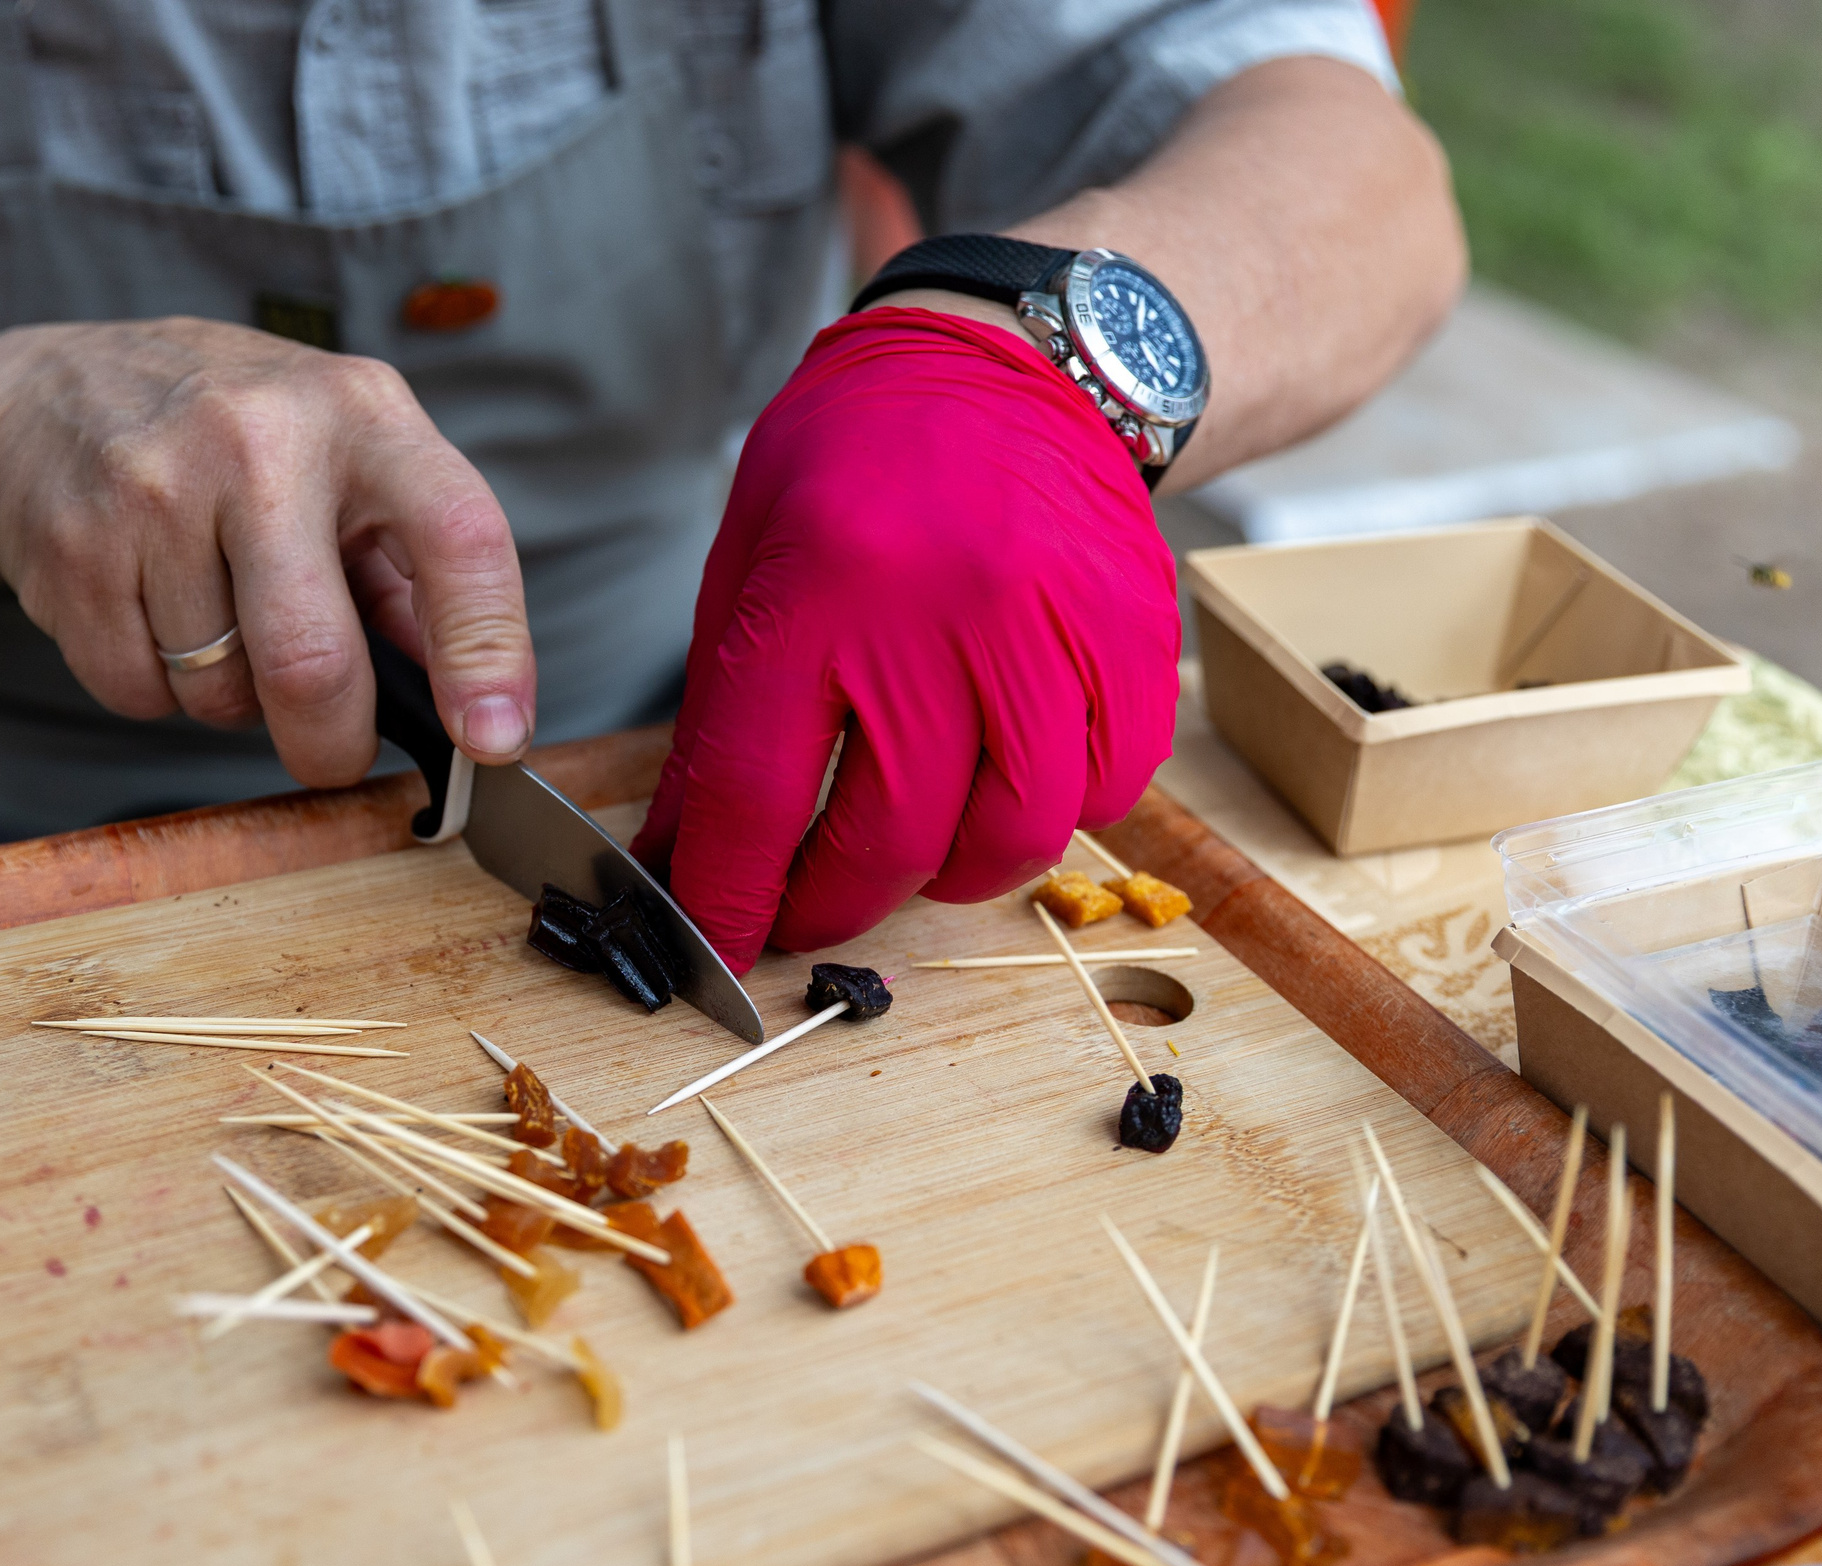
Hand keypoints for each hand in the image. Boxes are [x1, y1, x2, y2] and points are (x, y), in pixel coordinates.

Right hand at [0, 317, 534, 786]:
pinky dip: (156, 689)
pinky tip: (150, 613)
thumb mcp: (342, 457)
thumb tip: (474, 701)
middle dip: (332, 742)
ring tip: (215, 619)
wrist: (48, 395)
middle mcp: (262, 438)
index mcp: (362, 413)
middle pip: (313, 661)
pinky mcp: (75, 546)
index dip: (488, 652)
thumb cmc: (232, 443)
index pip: (459, 536)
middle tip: (333, 752)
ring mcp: (157, 488)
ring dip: (230, 700)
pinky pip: (139, 692)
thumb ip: (408, 571)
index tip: (493, 737)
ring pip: (221, 693)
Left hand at [631, 307, 1179, 973]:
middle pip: (890, 839)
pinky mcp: (1134, 638)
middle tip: (804, 913)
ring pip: (1014, 837)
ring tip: (912, 854)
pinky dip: (1055, 816)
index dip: (729, 897)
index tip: (714, 949)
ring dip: (951, 877)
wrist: (1003, 359)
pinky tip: (1006, 790)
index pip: (757, 796)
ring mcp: (1055, 628)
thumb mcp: (750, 560)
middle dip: (832, 906)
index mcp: (822, 589)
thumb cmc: (858, 460)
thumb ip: (723, 716)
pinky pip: (1109, 789)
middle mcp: (944, 614)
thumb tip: (686, 856)